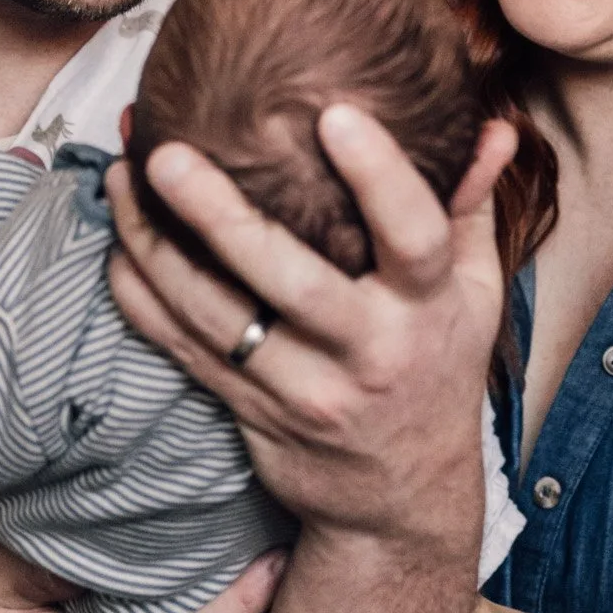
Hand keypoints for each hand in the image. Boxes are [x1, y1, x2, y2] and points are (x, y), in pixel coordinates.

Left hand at [105, 108, 515, 561]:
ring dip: (157, 248)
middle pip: (291, 281)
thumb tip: (493, 127)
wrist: (399, 498)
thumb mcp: (474, 295)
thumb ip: (471, 207)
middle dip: (222, 216)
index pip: (414, 237)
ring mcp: (302, 388)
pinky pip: (184, 349)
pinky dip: (141, 298)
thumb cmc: (436, 368)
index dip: (380, 176)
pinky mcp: (250, 409)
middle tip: (168, 154)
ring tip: (121, 178)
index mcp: (427, 309)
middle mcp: (366, 351)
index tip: (336, 115)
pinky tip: (118, 244)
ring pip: (216, 318)